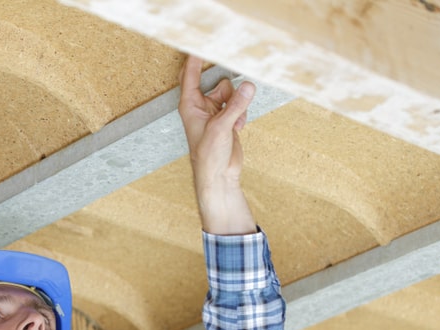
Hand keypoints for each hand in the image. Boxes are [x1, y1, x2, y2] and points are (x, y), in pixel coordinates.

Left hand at [178, 55, 256, 234]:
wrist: (218, 176)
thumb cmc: (208, 156)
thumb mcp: (221, 128)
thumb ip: (236, 105)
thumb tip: (249, 85)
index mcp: (190, 106)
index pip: (191, 75)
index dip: (196, 59)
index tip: (200, 43)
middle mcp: (201, 106)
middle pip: (217, 81)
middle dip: (227, 88)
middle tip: (232, 90)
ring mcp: (214, 112)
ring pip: (232, 93)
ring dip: (237, 105)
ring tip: (235, 122)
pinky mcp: (227, 119)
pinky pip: (239, 105)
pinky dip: (241, 114)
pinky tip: (238, 128)